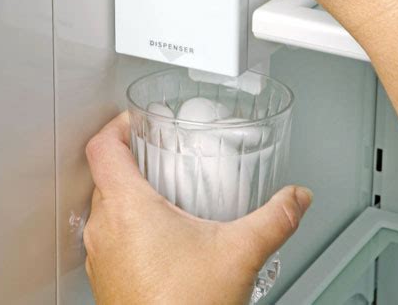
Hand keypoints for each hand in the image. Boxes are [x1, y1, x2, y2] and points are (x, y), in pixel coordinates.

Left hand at [84, 113, 311, 304]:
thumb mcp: (239, 253)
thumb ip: (274, 217)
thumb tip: (296, 198)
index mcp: (127, 208)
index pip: (103, 146)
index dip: (117, 124)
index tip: (135, 120)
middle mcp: (105, 228)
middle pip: (103, 172)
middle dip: (130, 156)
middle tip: (156, 151)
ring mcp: (101, 256)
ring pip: (103, 205)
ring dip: (127, 191)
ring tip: (160, 190)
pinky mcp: (106, 279)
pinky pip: (107, 235)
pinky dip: (126, 223)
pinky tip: (158, 236)